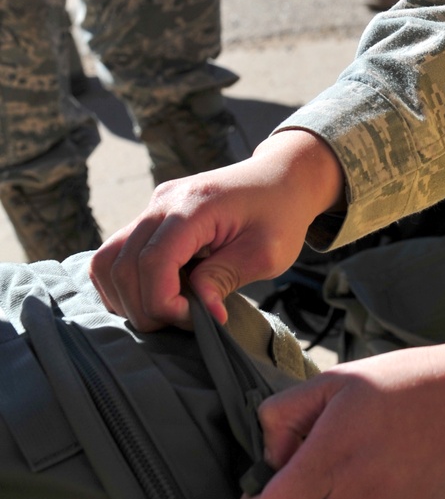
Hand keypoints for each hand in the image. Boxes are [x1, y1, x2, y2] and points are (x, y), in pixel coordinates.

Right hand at [90, 129, 341, 329]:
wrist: (282, 177)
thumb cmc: (281, 213)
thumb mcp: (267, 252)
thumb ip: (226, 277)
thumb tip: (202, 313)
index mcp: (194, 205)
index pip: (153, 262)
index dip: (163, 301)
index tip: (194, 319)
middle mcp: (163, 201)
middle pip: (122, 265)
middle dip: (145, 307)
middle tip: (185, 321)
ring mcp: (153, 206)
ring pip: (107, 260)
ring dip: (127, 297)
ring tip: (168, 311)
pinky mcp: (151, 216)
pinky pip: (117, 254)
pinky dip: (125, 283)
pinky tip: (159, 295)